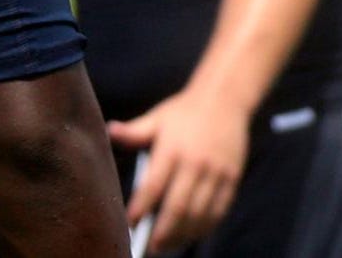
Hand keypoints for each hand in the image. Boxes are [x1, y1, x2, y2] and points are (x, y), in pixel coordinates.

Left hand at [108, 87, 248, 254]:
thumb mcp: (158, 118)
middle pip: (177, 207)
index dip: (140, 208)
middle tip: (149, 246)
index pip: (153, 186)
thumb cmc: (184, 112)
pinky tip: (191, 233)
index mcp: (173, 148)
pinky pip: (218, 211)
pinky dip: (204, 227)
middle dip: (162, 232)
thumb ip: (135, 131)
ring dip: (182, 235)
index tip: (130, 224)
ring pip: (199, 214)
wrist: (225, 98)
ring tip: (167, 244)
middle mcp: (195, 162)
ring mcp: (216, 172)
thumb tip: (110, 130)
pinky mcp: (232, 178)